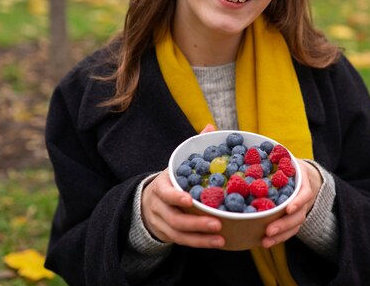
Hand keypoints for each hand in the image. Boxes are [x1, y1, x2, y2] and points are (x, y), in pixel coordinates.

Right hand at [140, 123, 224, 247]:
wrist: (149, 202)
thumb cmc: (172, 180)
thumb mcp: (178, 164)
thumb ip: (193, 148)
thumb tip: (210, 127)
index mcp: (162, 186)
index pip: (165, 192)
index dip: (175, 196)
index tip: (189, 200)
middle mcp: (159, 206)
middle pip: (174, 217)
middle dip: (195, 222)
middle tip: (217, 223)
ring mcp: (162, 223)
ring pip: (179, 234)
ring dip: (200, 238)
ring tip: (220, 238)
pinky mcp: (168, 236)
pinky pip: (183, 242)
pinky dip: (200, 243)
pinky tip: (217, 243)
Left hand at [260, 159, 322, 247]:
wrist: (305, 176)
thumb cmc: (290, 165)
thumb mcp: (286, 158)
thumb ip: (275, 155)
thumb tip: (253, 148)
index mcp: (304, 183)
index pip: (305, 194)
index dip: (298, 202)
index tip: (288, 208)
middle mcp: (304, 200)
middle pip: (298, 215)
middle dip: (284, 224)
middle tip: (268, 231)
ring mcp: (300, 211)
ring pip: (294, 227)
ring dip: (280, 236)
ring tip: (265, 242)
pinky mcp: (293, 220)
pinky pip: (289, 231)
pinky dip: (278, 238)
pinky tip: (264, 243)